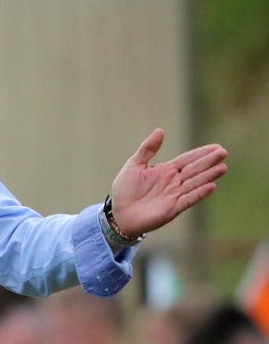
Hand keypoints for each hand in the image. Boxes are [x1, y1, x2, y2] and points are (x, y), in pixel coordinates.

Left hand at [110, 128, 227, 236]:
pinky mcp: (173, 208)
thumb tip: (160, 130)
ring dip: (208, 176)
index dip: (201, 153)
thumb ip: (147, 148)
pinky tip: (211, 186)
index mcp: (166, 171)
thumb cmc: (125, 189)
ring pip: (195, 183)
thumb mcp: (134, 164)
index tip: (216, 147)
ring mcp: (174, 195)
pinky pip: (189, 199)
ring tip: (222, 167)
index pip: (187, 159)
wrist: (118, 213)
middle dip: (208, 161)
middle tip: (223, 152)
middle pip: (194, 169)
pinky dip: (199, 193)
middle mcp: (173, 182)